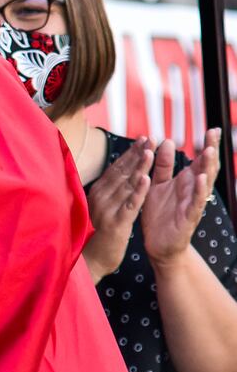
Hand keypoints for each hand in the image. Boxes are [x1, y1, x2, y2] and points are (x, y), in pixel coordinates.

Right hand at [82, 136, 151, 280]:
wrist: (87, 262)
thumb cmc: (92, 236)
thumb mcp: (98, 210)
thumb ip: (106, 193)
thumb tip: (116, 178)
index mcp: (96, 193)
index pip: (115, 169)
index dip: (129, 154)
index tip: (141, 139)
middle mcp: (100, 198)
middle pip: (121, 172)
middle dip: (136, 154)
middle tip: (149, 137)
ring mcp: (107, 210)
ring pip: (127, 185)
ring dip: (139, 167)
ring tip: (150, 151)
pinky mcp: (116, 224)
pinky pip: (130, 205)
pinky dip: (138, 191)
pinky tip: (147, 179)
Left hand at [142, 130, 221, 267]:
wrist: (158, 243)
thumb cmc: (160, 213)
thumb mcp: (159, 185)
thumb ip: (163, 165)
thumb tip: (167, 141)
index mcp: (186, 180)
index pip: (199, 159)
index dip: (205, 145)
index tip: (212, 128)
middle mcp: (193, 189)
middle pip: (206, 167)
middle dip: (210, 150)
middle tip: (214, 132)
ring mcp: (193, 202)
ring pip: (204, 182)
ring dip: (207, 167)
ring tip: (209, 151)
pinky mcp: (189, 217)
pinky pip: (196, 202)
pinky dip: (199, 190)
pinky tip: (201, 179)